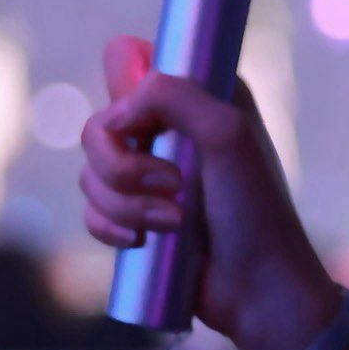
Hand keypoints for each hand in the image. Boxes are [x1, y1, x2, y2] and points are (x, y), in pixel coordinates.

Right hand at [79, 37, 339, 349]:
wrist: (257, 287)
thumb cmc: (254, 209)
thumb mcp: (228, 135)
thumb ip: (175, 95)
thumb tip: (117, 112)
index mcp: (199, 96)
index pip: (130, 62)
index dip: (127, 94)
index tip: (146, 127)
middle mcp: (172, 130)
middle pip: (99, 126)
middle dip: (122, 164)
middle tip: (172, 185)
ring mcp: (151, 175)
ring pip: (91, 172)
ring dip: (125, 204)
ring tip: (173, 223)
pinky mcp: (136, 216)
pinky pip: (92, 210)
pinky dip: (111, 227)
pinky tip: (144, 243)